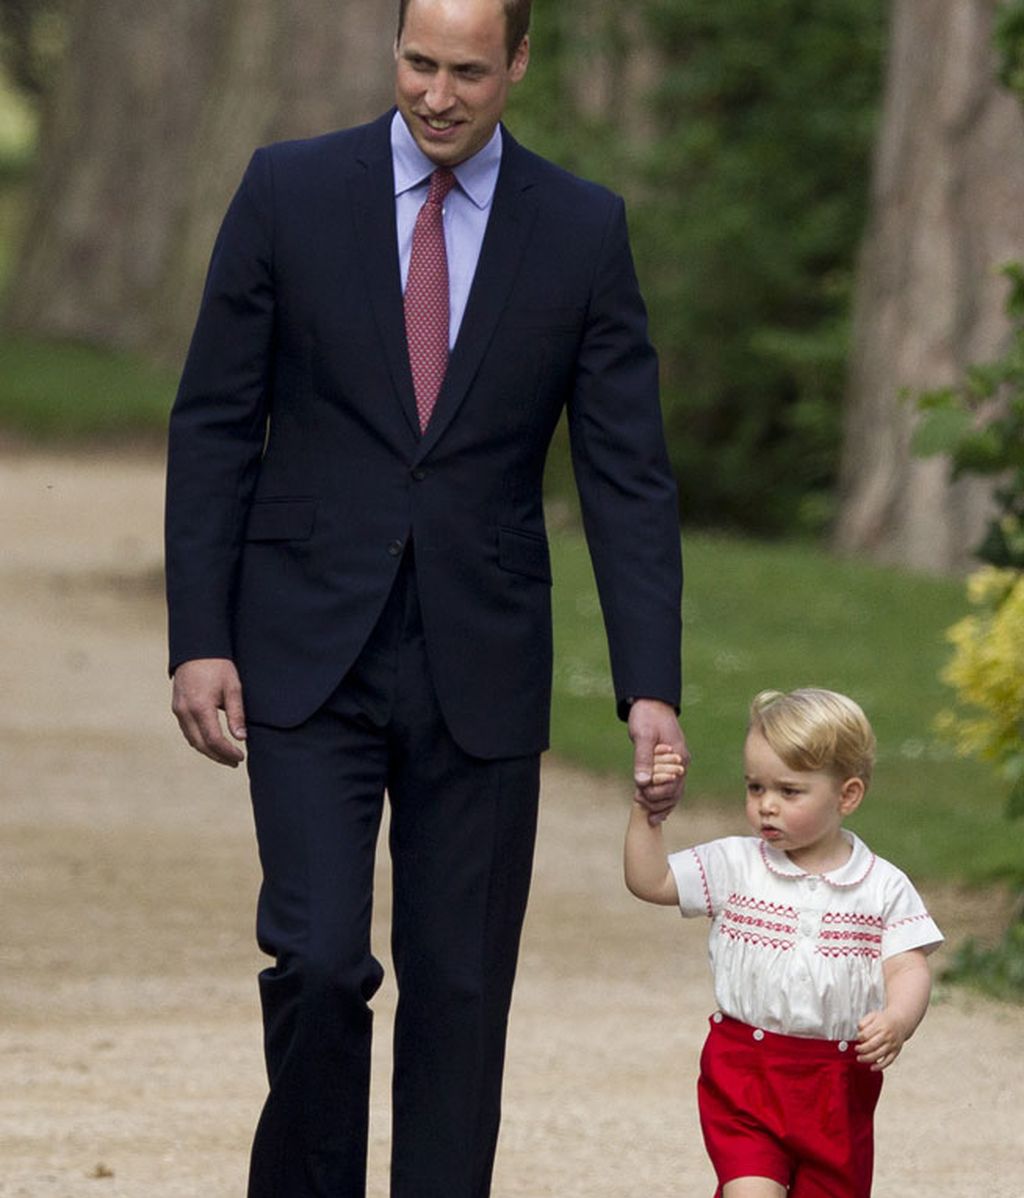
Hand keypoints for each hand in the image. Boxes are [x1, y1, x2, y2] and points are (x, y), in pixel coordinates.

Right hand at [171, 657, 246, 766]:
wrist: (196, 649)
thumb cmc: (218, 666)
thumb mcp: (233, 688)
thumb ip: (236, 714)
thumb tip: (241, 737)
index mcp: (201, 707)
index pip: (214, 739)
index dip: (227, 752)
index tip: (240, 757)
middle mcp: (185, 712)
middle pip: (201, 745)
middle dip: (218, 756)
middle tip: (235, 762)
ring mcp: (178, 710)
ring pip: (192, 740)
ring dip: (208, 751)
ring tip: (226, 756)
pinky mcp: (177, 708)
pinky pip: (187, 731)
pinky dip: (200, 741)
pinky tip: (212, 743)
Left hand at [628, 698, 689, 822]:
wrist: (651, 703)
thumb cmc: (647, 716)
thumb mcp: (642, 735)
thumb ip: (643, 758)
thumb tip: (643, 782)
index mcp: (678, 756)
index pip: (671, 785)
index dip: (655, 794)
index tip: (639, 795)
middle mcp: (681, 762)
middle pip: (675, 792)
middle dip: (657, 802)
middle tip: (640, 805)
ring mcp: (678, 764)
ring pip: (675, 792)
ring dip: (661, 805)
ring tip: (648, 816)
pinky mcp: (671, 764)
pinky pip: (672, 787)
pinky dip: (664, 799)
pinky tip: (656, 811)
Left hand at [856, 1009, 909, 1070]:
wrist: (901, 1023)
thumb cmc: (884, 1020)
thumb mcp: (873, 1015)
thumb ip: (864, 1022)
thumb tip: (859, 1030)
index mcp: (880, 1026)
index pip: (866, 1034)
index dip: (859, 1038)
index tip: (857, 1038)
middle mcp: (887, 1036)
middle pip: (872, 1045)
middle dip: (862, 1049)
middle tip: (856, 1049)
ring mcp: (892, 1045)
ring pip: (879, 1054)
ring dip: (867, 1058)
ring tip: (859, 1058)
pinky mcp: (895, 1052)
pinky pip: (888, 1061)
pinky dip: (880, 1066)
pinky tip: (872, 1068)